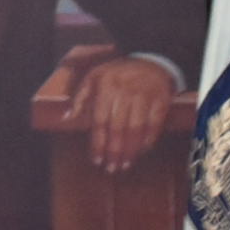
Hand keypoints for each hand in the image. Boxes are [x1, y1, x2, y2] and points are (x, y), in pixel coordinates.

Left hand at [72, 55, 179, 175]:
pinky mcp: (161, 100)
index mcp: (106, 87)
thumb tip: (68, 118)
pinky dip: (149, 140)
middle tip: (112, 168)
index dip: (98, 143)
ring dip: (131, 150)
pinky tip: (142, 151)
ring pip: (136, 129)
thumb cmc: (119, 73)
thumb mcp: (95, 76)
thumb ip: (81, 97)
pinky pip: (154, 125)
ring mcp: (145, 96)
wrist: (151, 60)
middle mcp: (125, 91)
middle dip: (114, 151)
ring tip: (125, 164)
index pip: (100, 120)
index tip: (97, 160)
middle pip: (118, 128)